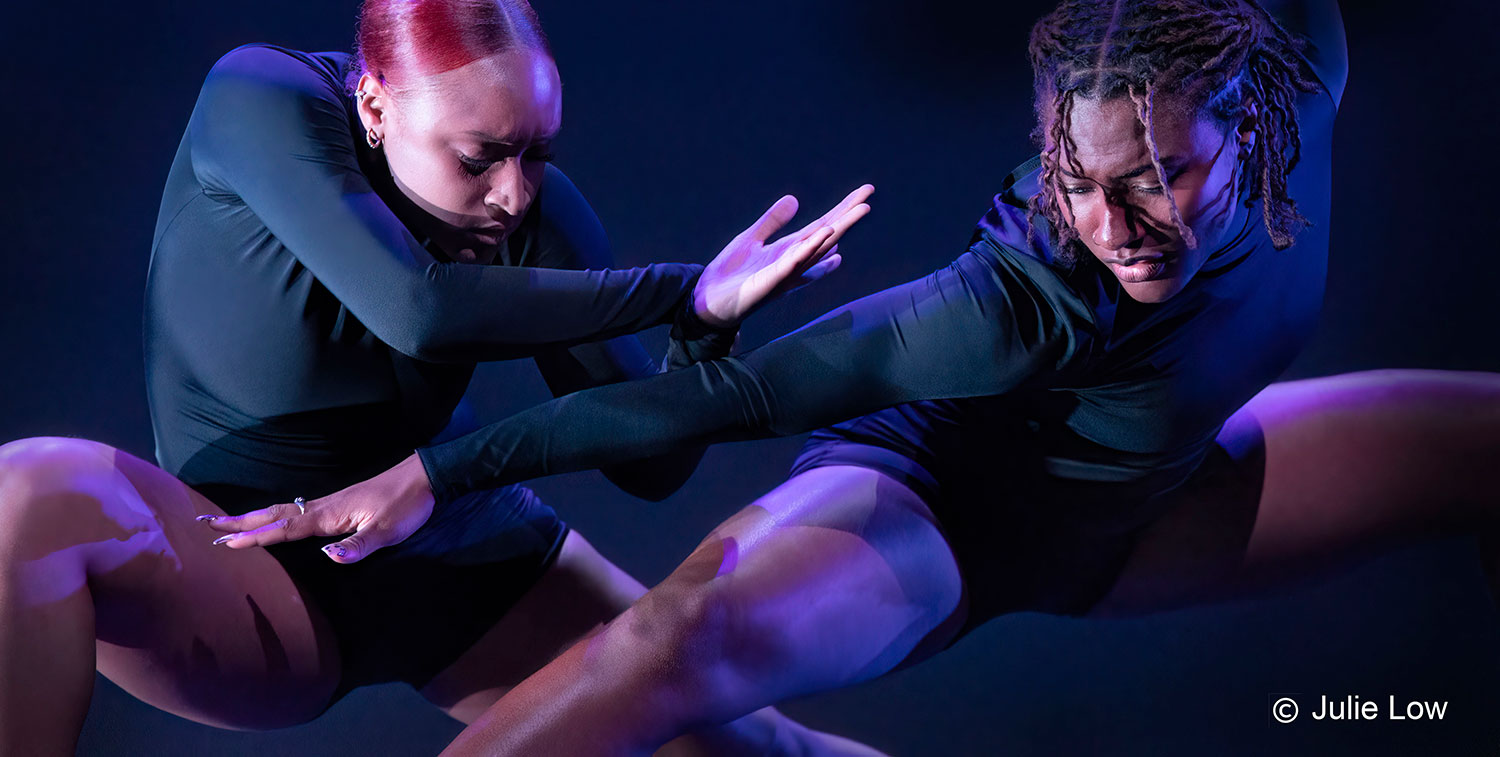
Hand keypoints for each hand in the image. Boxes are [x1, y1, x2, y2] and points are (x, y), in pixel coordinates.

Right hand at [196, 454, 434, 562]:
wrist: (425, 477)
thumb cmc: (407, 505)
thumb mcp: (389, 531)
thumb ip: (359, 547)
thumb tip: (328, 558)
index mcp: (330, 515)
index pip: (285, 529)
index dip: (255, 538)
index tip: (225, 544)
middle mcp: (323, 507)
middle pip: (273, 515)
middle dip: (240, 522)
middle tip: (206, 525)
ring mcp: (329, 503)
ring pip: (282, 510)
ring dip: (253, 517)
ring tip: (226, 523)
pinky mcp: (338, 504)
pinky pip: (296, 510)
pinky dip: (274, 515)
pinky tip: (272, 520)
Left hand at [693, 184, 872, 327]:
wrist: (708, 304)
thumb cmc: (731, 276)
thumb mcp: (751, 239)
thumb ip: (772, 221)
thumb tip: (794, 199)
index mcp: (790, 250)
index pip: (821, 227)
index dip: (842, 211)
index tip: (864, 196)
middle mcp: (794, 262)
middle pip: (827, 235)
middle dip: (849, 216)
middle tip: (870, 194)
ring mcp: (785, 273)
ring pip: (817, 248)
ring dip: (839, 228)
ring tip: (860, 209)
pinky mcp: (771, 283)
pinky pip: (794, 264)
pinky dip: (810, 250)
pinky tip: (826, 235)